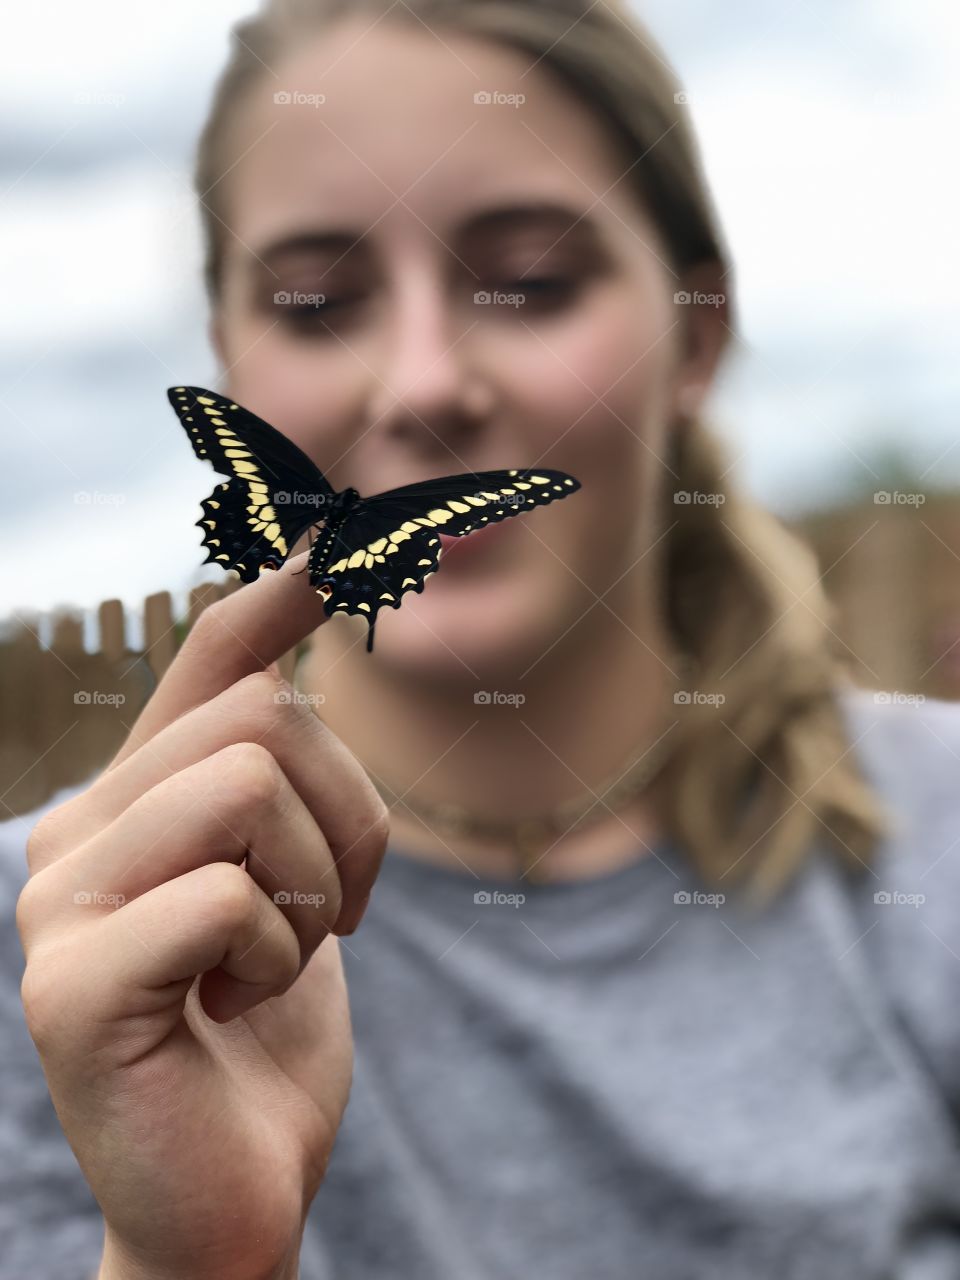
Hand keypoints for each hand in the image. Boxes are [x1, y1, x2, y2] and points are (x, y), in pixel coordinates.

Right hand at [16, 552, 388, 1279]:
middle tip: (325, 917)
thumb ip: (278, 774)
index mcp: (136, 800)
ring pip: (251, 784)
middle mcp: (76, 829)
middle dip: (346, 820)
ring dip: (313, 888)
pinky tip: (232, 1012)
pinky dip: (277, 961)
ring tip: (274, 966)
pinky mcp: (71, 984)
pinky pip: (231, 897)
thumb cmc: (265, 1032)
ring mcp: (58, 902)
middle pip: (264, 717)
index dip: (280, 591)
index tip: (346, 528)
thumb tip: (305, 634)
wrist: (230, 1191)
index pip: (213, 662)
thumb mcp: (293, 884)